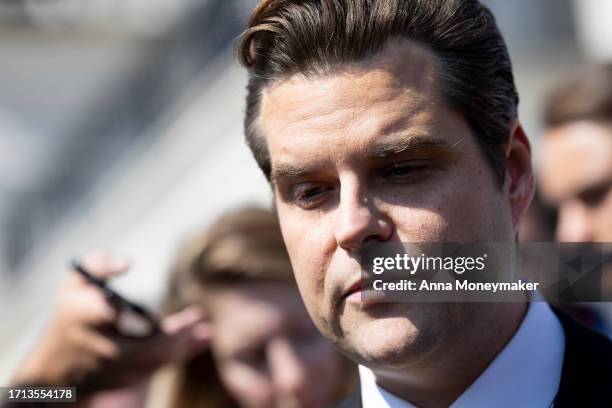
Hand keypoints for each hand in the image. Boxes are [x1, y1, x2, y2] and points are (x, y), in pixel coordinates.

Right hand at [10, 253, 210, 398]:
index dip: (151, 314)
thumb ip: (99, 263)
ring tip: (205, 331)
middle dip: (179, 333)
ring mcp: (112, 370)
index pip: (123, 316)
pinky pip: (154, 371)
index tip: (185, 311)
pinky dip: (176, 357)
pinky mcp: (122, 383)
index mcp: (91, 318)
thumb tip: (129, 262)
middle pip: (149, 345)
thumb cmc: (70, 316)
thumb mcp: (76, 282)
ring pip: (154, 362)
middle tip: (199, 317)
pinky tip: (195, 343)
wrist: (55, 368)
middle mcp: (102, 348)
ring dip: (183, 347)